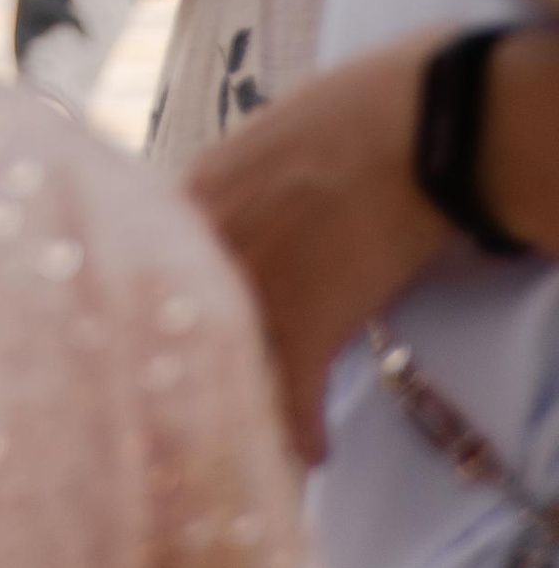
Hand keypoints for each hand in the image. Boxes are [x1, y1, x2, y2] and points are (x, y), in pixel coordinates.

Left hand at [186, 35, 443, 459]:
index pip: (159, 270)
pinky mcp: (307, 327)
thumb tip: (232, 226)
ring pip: (235, 370)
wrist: (409, 128)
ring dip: (250, 405)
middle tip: (207, 402)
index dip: (170, 312)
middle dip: (196, 368)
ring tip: (259, 431)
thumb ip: (233, 191)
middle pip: (185, 327)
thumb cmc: (349, 116)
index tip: (177, 342)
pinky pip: (294, 400)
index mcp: (193, 194)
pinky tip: (316, 450)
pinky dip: (305, 434)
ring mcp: (254, 290)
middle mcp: (209, 247)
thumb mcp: (262, 143)